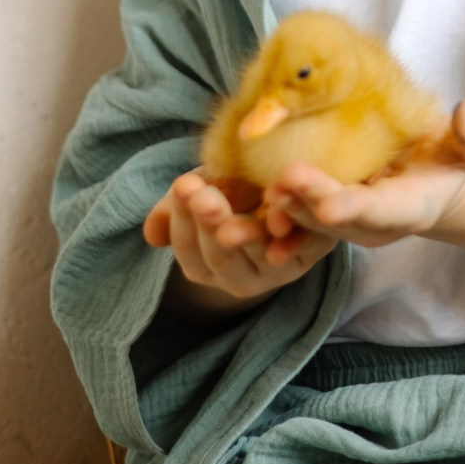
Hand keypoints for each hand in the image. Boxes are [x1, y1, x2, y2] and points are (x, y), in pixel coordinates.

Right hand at [143, 169, 339, 308]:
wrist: (289, 190)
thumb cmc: (237, 189)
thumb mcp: (205, 191)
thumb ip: (177, 209)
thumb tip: (152, 234)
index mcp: (206, 265)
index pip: (188, 247)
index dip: (182, 218)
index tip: (182, 185)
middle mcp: (240, 278)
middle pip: (221, 257)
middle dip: (209, 225)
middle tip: (201, 195)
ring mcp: (277, 271)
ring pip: (259, 256)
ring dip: (247, 236)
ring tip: (235, 217)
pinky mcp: (312, 255)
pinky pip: (303, 248)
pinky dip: (292, 235)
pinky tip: (280, 213)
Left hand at [258, 98, 464, 261]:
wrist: (431, 186)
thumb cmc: (450, 161)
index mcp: (407, 207)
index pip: (380, 210)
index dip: (355, 208)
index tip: (333, 205)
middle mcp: (368, 223)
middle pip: (332, 220)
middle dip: (305, 207)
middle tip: (278, 184)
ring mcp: (340, 223)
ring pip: (302, 224)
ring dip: (272, 218)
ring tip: (242, 204)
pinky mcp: (317, 215)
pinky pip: (286, 221)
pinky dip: (260, 218)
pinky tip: (227, 209)